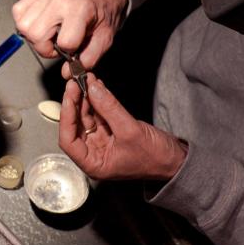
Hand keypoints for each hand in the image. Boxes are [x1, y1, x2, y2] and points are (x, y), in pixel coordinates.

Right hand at [12, 0, 127, 77]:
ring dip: (33, 36)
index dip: (68, 51)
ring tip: (49, 33)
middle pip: (36, 34)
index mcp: (81, 9)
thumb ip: (89, 58)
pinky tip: (40, 24)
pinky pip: (18, 11)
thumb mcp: (105, 39)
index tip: (74, 47)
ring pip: (23, 25)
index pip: (65, 42)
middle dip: (45, 46)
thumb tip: (67, 72)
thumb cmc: (101, 14)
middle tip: (57, 43)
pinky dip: (25, 22)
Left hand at [59, 73, 186, 180]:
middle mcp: (94, 155)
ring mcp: (102, 143)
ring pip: (87, 118)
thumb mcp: (130, 130)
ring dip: (86, 99)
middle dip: (75, 104)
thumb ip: (109, 108)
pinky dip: (97, 101)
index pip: (68, 141)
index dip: (66, 117)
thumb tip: (92, 88)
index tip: (69, 96)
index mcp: (93, 164)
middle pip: (76, 126)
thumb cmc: (155, 158)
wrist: (176, 160)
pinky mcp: (111, 133)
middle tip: (77, 83)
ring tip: (87, 80)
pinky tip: (96, 87)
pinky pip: (99, 115)